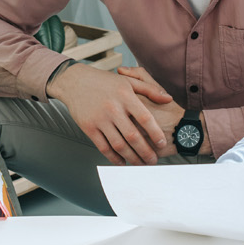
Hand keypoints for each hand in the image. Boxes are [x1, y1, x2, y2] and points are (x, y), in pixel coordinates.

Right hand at [49, 63, 174, 165]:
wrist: (74, 81)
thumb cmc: (103, 81)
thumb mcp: (128, 80)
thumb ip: (150, 89)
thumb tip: (169, 99)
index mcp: (125, 95)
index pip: (145, 118)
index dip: (155, 133)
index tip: (162, 143)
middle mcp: (113, 108)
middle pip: (133, 136)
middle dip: (145, 152)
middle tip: (153, 160)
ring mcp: (99, 119)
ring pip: (118, 145)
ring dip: (131, 158)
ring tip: (140, 164)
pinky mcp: (88, 127)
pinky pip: (103, 147)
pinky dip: (114, 158)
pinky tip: (122, 162)